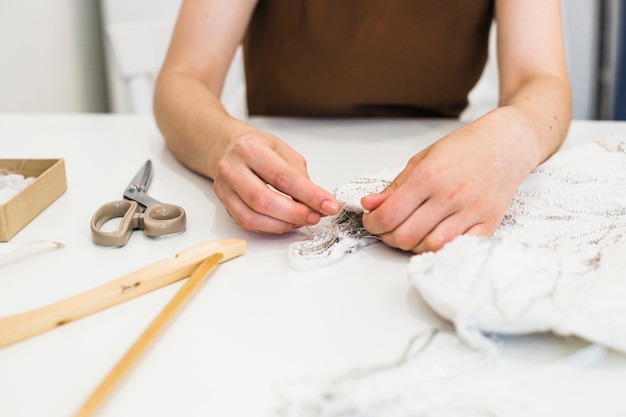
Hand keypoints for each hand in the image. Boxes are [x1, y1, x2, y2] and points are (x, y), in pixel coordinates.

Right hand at [213, 130, 338, 232]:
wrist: (226, 146)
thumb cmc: (257, 147)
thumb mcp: (283, 150)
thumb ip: (300, 176)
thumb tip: (317, 202)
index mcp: (250, 148)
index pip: (283, 177)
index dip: (309, 195)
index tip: (329, 205)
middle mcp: (232, 167)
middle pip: (264, 200)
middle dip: (295, 213)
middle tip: (315, 216)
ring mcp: (223, 187)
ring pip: (253, 216)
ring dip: (283, 224)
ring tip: (302, 220)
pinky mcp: (223, 203)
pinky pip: (247, 222)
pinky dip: (271, 227)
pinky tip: (286, 222)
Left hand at [361, 120, 539, 252]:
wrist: (507, 144)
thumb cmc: (465, 148)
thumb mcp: (422, 159)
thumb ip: (395, 187)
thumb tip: (369, 204)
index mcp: (429, 176)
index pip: (389, 215)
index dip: (373, 224)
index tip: (372, 221)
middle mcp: (449, 196)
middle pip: (405, 236)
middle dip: (388, 236)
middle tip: (388, 228)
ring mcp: (470, 212)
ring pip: (428, 246)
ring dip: (412, 245)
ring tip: (410, 232)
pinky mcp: (487, 224)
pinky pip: (456, 248)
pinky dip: (439, 248)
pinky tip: (433, 236)